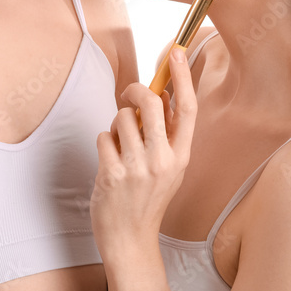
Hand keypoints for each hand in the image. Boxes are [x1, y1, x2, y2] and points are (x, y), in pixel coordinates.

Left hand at [90, 47, 197, 261]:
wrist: (130, 239)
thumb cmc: (147, 198)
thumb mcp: (170, 167)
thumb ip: (168, 133)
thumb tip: (165, 92)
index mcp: (181, 156)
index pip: (187, 108)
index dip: (182, 76)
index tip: (176, 51)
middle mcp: (163, 160)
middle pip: (152, 103)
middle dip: (136, 90)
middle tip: (130, 94)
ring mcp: (138, 168)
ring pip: (122, 117)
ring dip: (116, 124)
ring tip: (119, 144)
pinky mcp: (113, 174)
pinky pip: (103, 136)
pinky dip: (103, 142)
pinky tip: (109, 161)